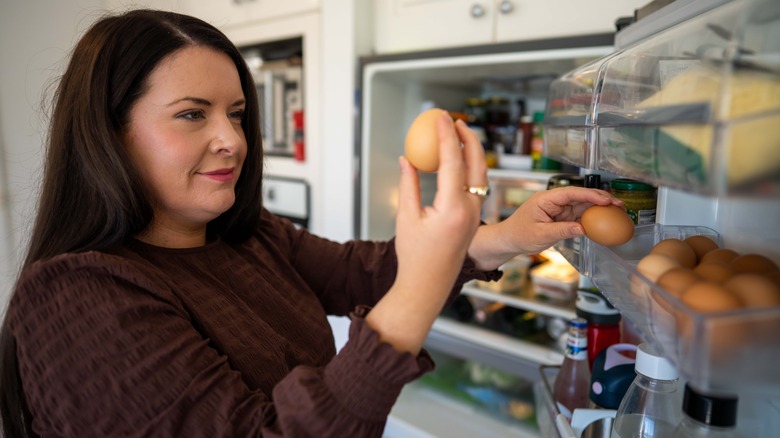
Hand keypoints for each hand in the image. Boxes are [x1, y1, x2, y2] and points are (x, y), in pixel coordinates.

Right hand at [365, 113, 486, 353]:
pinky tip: (458, 161)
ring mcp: (475, 215)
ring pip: (481, 174)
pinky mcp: (474, 219)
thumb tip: (408, 158)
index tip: (440, 118)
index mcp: (452, 209)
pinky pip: (476, 187)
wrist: (428, 284)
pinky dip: (470, 168)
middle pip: (476, 164)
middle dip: (468, 138)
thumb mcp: (406, 216)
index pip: (452, 161)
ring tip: (460, 135)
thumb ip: (409, 184)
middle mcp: (470, 210)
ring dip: (472, 151)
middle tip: (455, 120)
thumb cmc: (415, 256)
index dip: (446, 136)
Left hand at [468, 186, 623, 270]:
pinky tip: (604, 220)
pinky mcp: (561, 217)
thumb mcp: (540, 234)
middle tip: (619, 204)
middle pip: (580, 196)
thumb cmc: (518, 234)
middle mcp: (553, 200)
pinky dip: (592, 217)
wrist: (508, 240)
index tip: (606, 199)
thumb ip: (562, 230)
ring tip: (617, 211)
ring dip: (599, 207)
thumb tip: (583, 228)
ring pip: (582, 205)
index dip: (590, 195)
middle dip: (600, 199)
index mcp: (546, 198)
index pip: (571, 192)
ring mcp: (558, 208)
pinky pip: (579, 215)